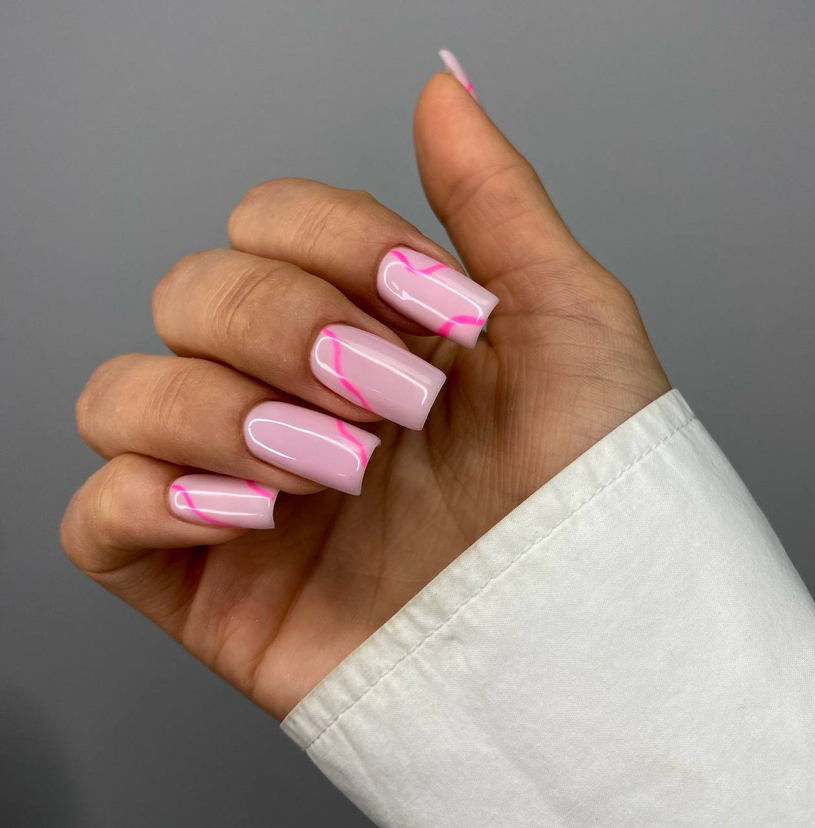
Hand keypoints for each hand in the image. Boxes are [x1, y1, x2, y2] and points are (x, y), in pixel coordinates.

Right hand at [61, 71, 669, 719]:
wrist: (584, 640)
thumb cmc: (592, 490)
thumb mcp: (563, 317)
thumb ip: (492, 197)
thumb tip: (442, 87)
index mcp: (364, 327)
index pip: (269, 222)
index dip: (334, 245)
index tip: (431, 307)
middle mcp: (291, 396)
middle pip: (190, 294)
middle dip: (284, 333)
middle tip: (388, 404)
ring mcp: (240, 485)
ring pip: (123, 392)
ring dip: (220, 413)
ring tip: (330, 470)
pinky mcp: (206, 580)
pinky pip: (97, 516)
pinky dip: (151, 497)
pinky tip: (253, 512)